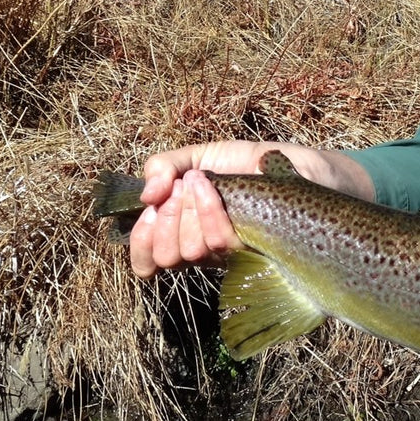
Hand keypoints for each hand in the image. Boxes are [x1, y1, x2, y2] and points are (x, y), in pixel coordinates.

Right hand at [128, 142, 260, 278]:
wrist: (277, 159)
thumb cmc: (234, 162)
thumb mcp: (190, 158)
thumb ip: (161, 169)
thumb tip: (146, 197)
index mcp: (178, 235)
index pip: (145, 262)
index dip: (141, 241)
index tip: (150, 210)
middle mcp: (199, 250)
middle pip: (166, 257)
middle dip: (166, 218)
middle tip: (180, 186)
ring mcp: (225, 252)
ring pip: (192, 250)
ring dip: (189, 208)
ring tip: (199, 179)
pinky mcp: (249, 247)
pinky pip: (219, 240)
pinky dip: (209, 208)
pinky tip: (212, 184)